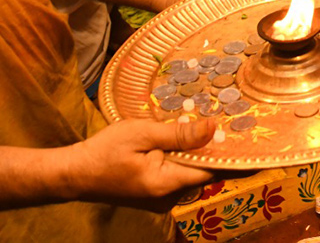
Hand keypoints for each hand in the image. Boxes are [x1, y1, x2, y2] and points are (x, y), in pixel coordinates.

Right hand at [67, 117, 216, 210]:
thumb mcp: (142, 134)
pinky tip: (179, 140)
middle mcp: (169, 198)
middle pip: (203, 172)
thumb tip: (214, 128)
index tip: (244, 134)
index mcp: (166, 184)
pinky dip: (182, 159)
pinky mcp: (156, 195)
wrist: (76, 174)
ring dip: (195, 152)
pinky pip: (178, 176)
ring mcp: (162, 200)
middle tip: (222, 119)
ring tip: (199, 124)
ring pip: (191, 173)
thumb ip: (179, 134)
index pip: (212, 171)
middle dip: (211, 148)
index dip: (229, 152)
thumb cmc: (105, 151)